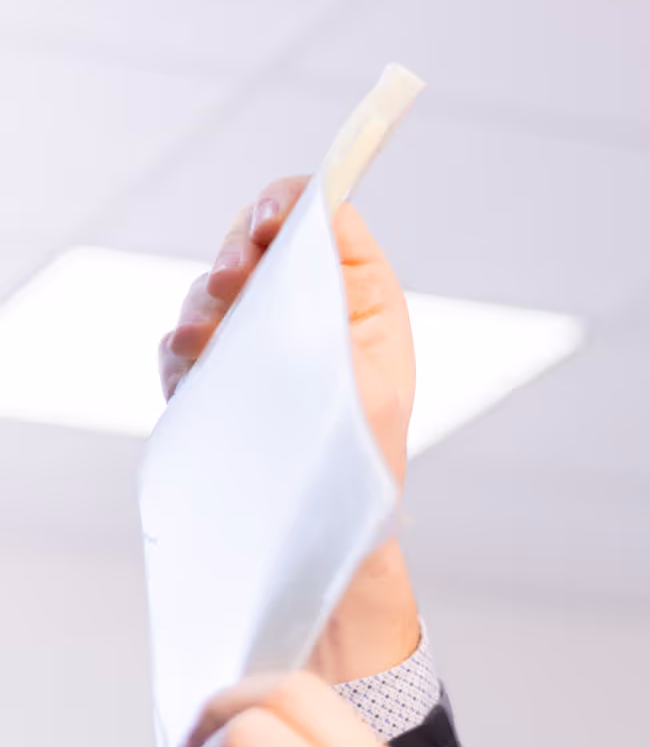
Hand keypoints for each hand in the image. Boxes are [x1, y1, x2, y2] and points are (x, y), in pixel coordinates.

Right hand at [160, 180, 421, 681]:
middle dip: (237, 254)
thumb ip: (344, 298)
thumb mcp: (371, 381)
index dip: (291, 206)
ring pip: (213, 289)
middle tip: (234, 283)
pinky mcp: (220, 376)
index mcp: (360, 300)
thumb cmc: (363, 465)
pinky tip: (190, 364)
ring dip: (204, 305)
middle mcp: (306, 310)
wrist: (328, 540)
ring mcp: (258, 340)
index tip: (271, 226)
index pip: (321, 219)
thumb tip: (319, 225)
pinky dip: (181, 348)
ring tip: (206, 338)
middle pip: (254, 240)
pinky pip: (184, 342)